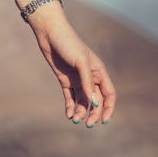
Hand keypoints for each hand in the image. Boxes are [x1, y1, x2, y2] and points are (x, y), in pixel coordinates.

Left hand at [26, 7, 115, 126]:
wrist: (49, 32)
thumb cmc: (68, 43)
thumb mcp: (81, 61)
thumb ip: (88, 82)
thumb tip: (94, 103)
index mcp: (98, 71)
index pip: (109, 94)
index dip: (108, 108)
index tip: (103, 120)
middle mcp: (89, 77)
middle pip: (96, 101)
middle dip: (93, 113)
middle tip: (87, 124)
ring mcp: (77, 79)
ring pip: (82, 101)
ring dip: (80, 112)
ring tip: (74, 119)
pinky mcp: (65, 80)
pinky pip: (70, 97)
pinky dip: (70, 107)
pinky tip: (68, 114)